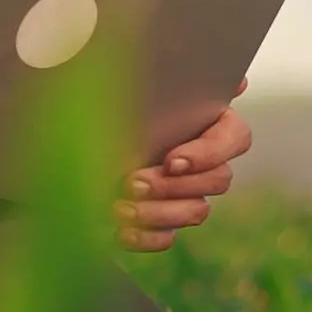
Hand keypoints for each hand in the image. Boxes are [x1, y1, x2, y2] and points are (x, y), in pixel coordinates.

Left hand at [114, 84, 251, 252]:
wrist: (77, 129)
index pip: (235, 138)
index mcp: (212, 121)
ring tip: (119, 208)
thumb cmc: (114, 94)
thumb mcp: (137, 78)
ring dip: (159, 213)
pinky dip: (146, 238)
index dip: (206, 154)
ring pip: (196, 212)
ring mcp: (188, 193)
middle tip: (131, 182)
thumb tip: (235, 80)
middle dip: (173, 185)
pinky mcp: (164, 219)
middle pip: (217, 181)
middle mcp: (206, 159)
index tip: (171, 160)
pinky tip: (120, 232)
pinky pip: (169, 237)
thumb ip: (176, 74)